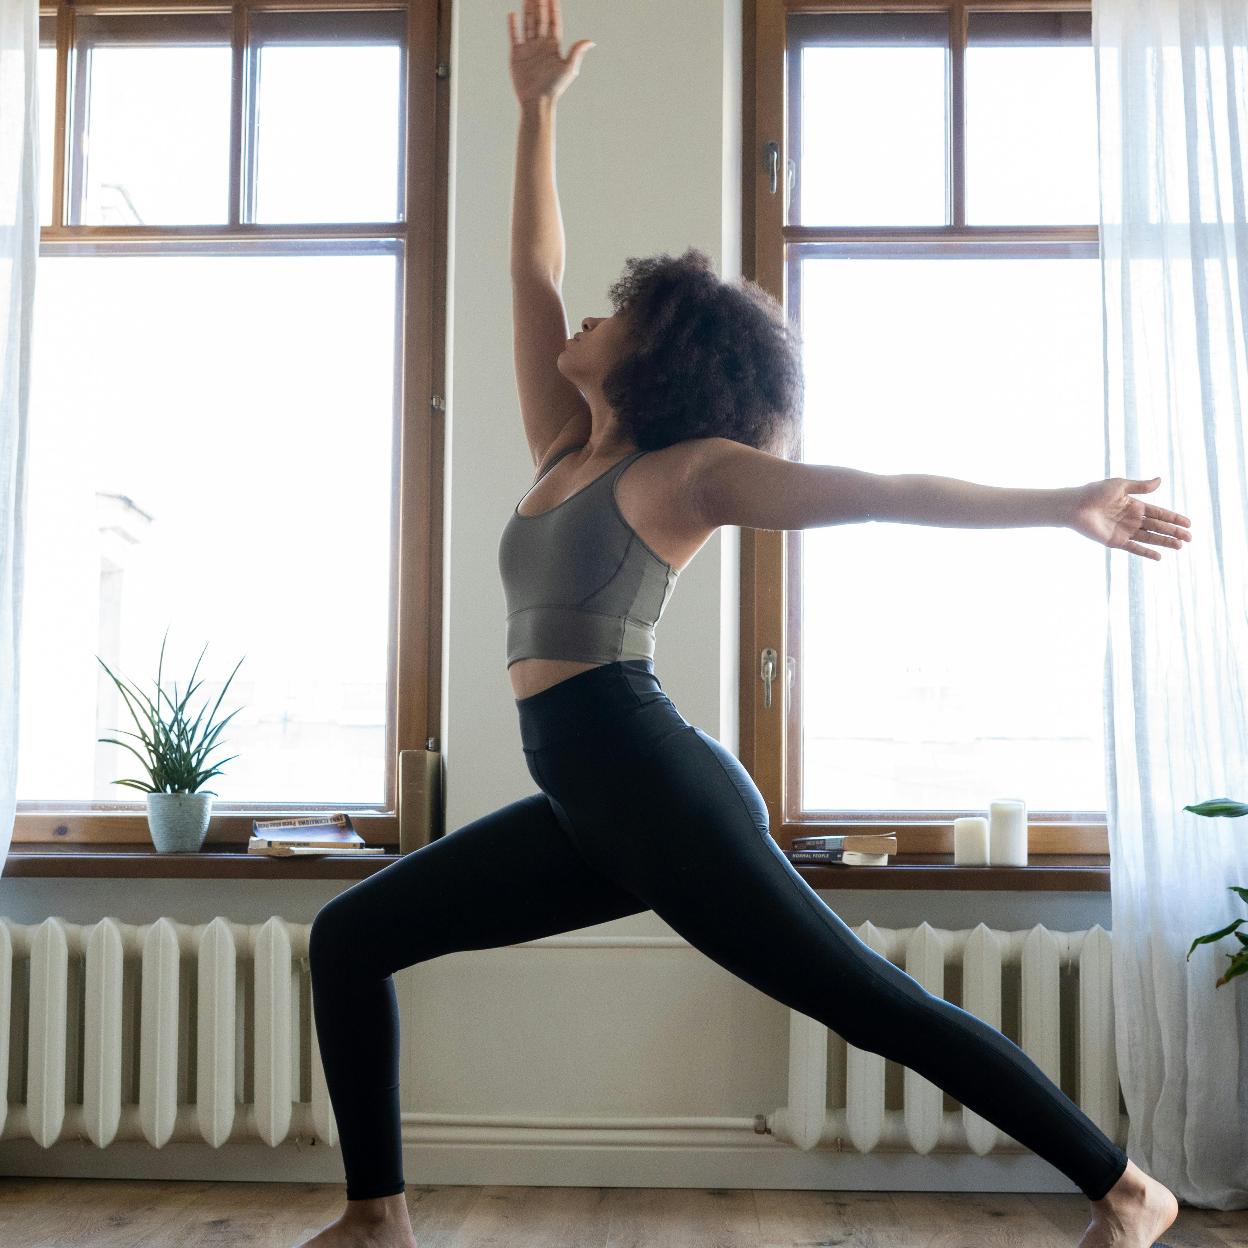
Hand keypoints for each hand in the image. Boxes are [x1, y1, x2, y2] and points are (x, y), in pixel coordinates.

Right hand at [507, 0, 594, 106]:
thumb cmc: (554, 87)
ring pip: (528, 24)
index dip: (553, 8)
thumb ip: (577, 52)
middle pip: (540, 19)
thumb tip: (591, 41)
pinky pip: (514, 36)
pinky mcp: (517, 55)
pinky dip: (513, 26)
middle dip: (539, 4)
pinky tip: (513, 14)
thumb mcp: (568, 68)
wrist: (536, 101)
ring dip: (527, 10)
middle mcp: (541, 44)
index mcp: (553, 46)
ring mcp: (528, 48)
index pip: (553, 22)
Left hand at [1066, 476, 1192, 560]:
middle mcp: (1131, 519)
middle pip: (1158, 527)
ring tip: (1180, 546)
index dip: (1173, 518)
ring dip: (1165, 542)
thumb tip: (1161, 480)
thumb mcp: (1120, 486)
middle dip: (1174, 532)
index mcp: (1134, 505)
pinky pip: (1134, 548)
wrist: (1074, 506)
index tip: (1189, 523)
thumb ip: (1140, 486)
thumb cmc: (1093, 492)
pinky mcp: (1115, 541)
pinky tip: (1159, 557)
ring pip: (1150, 538)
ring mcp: (1124, 531)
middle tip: (1190, 537)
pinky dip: (1146, 552)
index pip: (1159, 513)